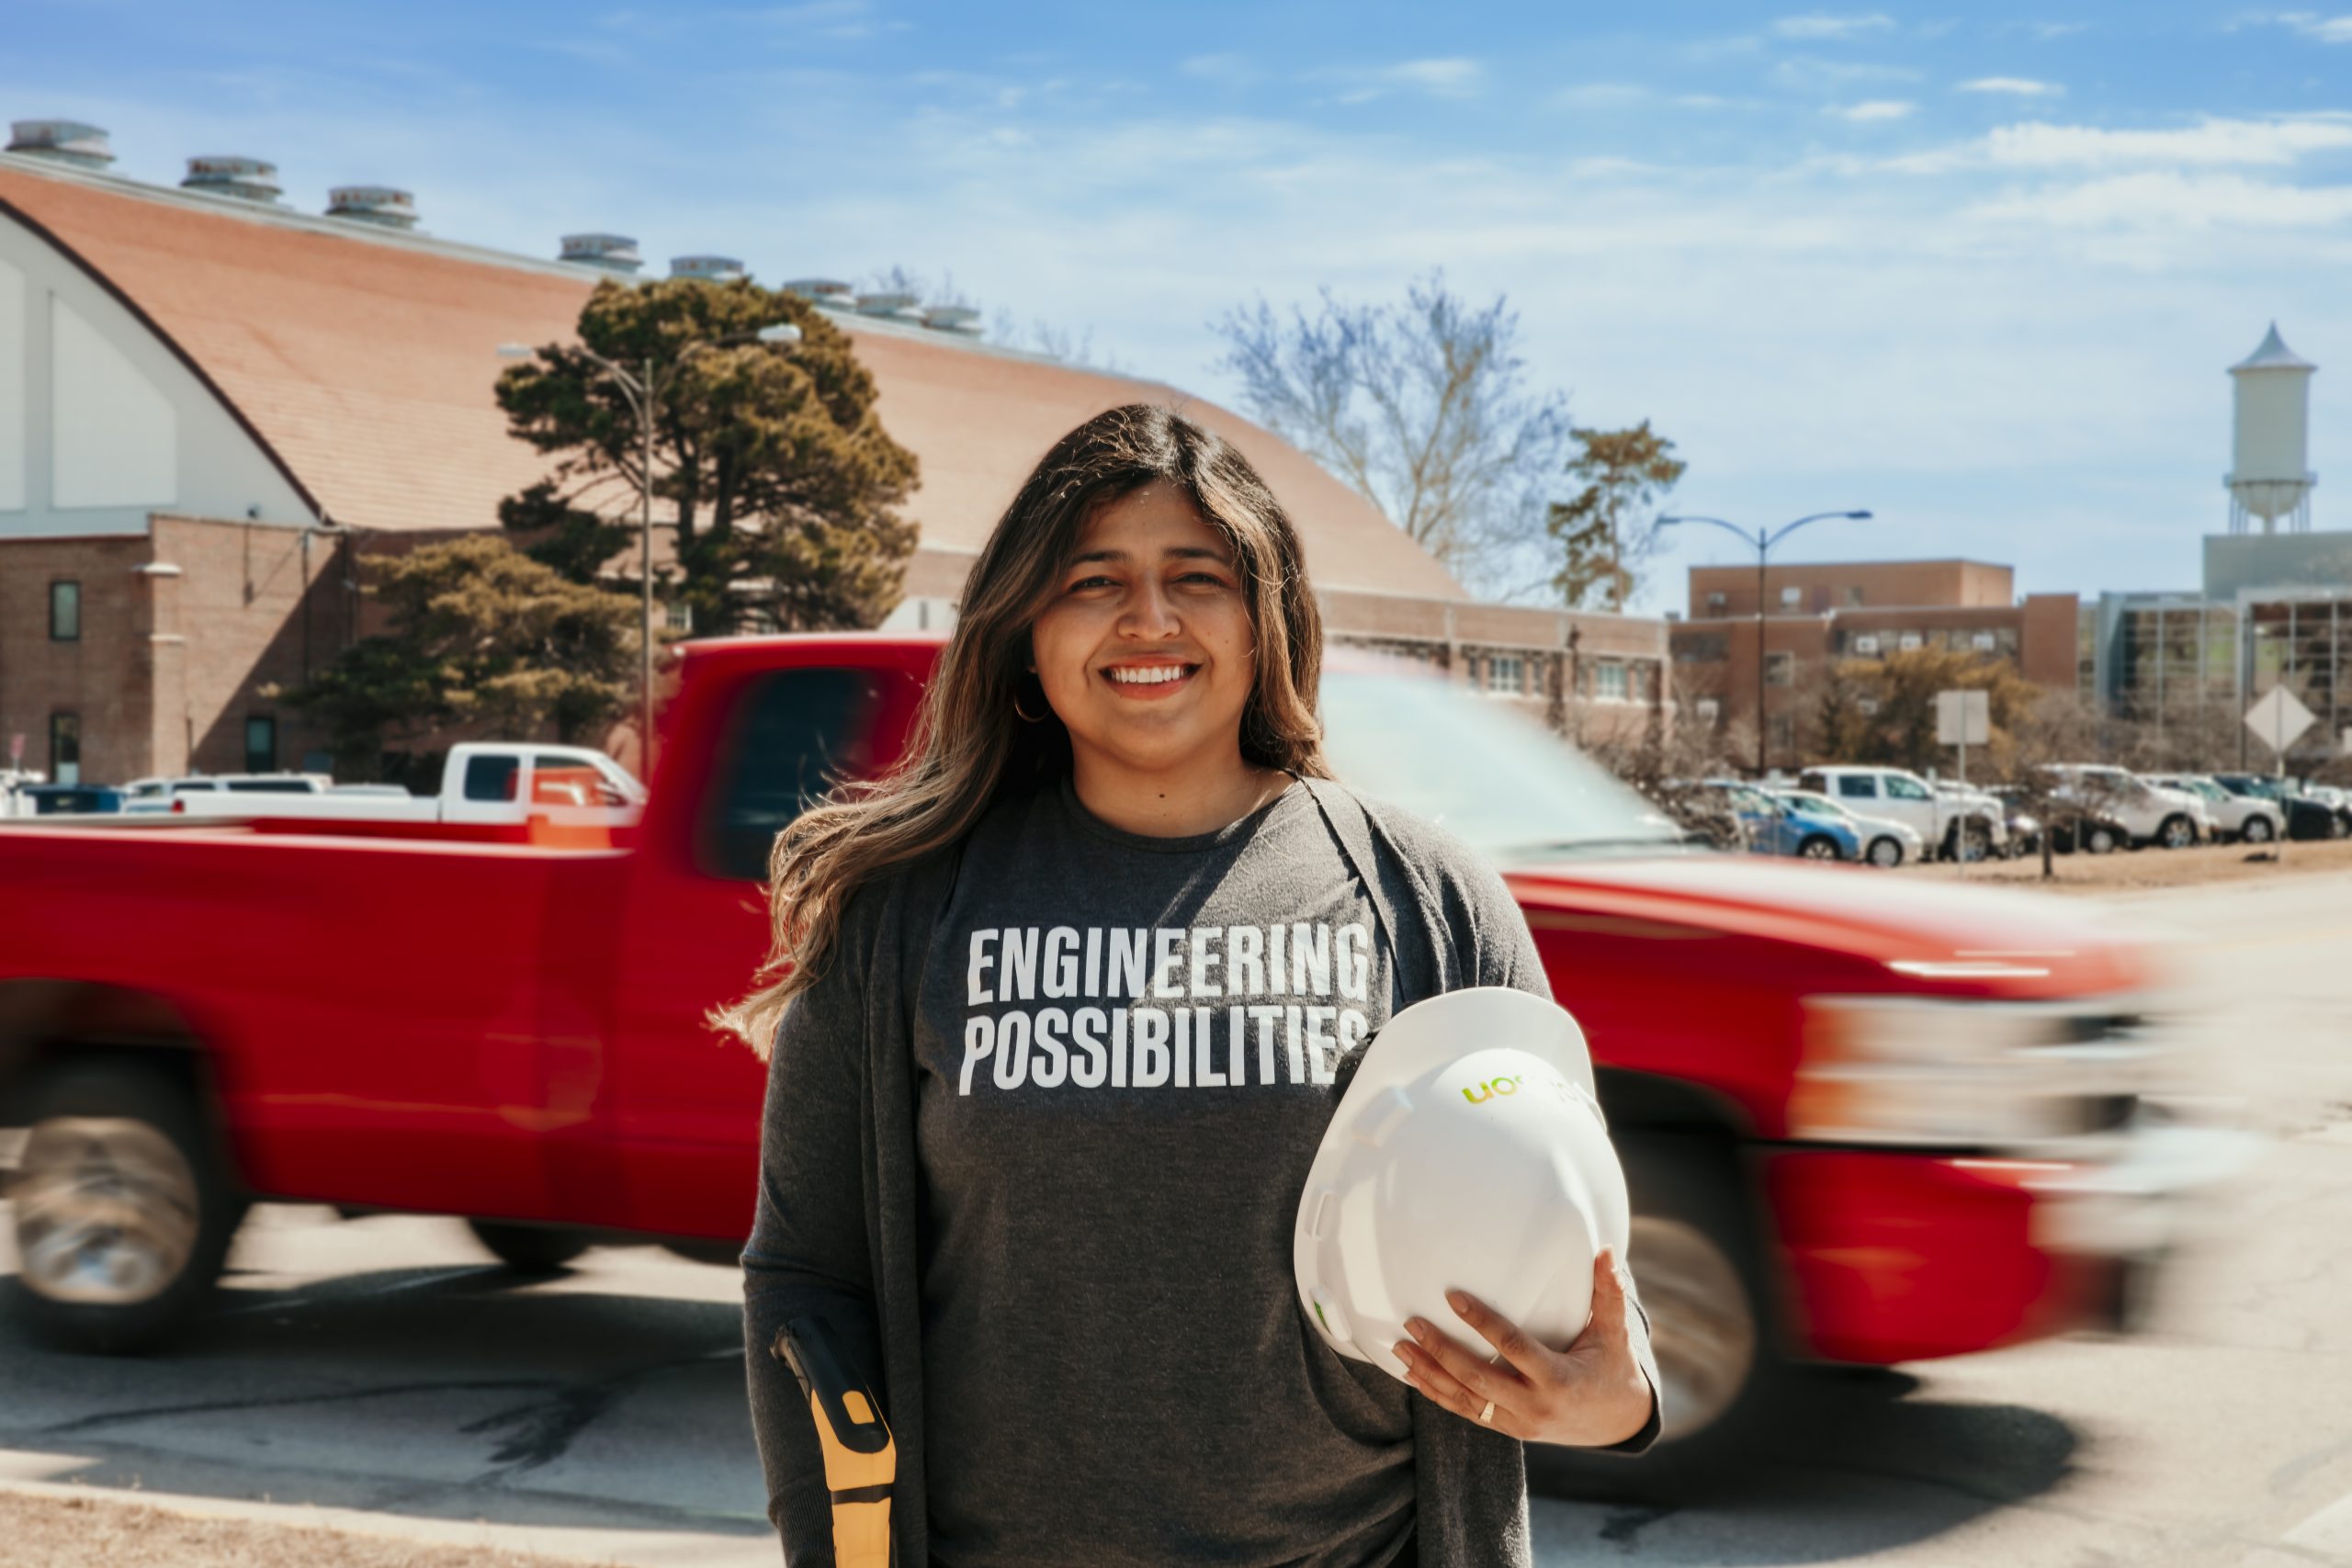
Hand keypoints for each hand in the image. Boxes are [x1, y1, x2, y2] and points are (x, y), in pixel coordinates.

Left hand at [1393, 1248, 1654, 1447]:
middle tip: (1412, 1322)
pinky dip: (1437, 1394)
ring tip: (1399, 1347)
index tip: (1453, 1297)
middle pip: (1478, 1378)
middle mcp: (1534, 1406)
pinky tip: (1412, 1375)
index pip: (1512, 1347)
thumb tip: (1606, 1249)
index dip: (1481, 1322)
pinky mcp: (1507, 1429)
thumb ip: (1609, 1293)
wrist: (1616, 1422)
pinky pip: (1466, 1412)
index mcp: (1558, 1379)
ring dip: (1429, 1373)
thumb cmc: (1613, 1368)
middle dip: (1441, 1350)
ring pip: (1465, 1399)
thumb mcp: (1614, 1334)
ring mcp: (1518, 1422)